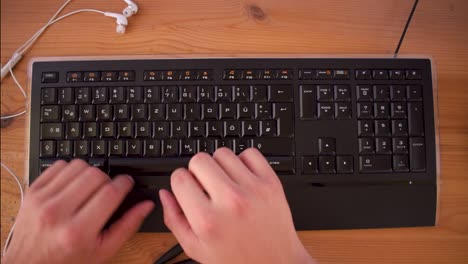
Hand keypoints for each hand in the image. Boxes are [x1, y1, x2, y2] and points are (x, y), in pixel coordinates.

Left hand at [2, 159, 153, 263]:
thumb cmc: (67, 260)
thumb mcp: (102, 250)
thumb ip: (127, 226)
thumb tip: (146, 205)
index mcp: (78, 231)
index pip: (110, 193)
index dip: (125, 183)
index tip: (127, 182)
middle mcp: (58, 213)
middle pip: (95, 175)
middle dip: (108, 179)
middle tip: (107, 190)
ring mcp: (42, 200)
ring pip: (78, 166)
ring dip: (89, 173)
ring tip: (89, 188)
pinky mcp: (33, 191)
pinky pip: (59, 165)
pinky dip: (71, 171)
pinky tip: (73, 185)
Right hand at [160, 148, 314, 263]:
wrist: (275, 263)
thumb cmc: (236, 259)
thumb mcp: (196, 248)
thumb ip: (175, 220)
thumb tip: (166, 193)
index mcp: (207, 220)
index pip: (179, 178)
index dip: (180, 181)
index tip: (187, 188)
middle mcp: (230, 201)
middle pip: (199, 159)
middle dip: (197, 171)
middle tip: (205, 186)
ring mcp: (252, 190)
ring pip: (223, 153)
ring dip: (219, 165)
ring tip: (225, 183)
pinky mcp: (271, 182)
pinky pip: (250, 153)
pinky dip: (243, 161)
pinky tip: (242, 178)